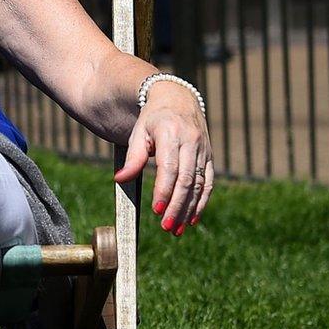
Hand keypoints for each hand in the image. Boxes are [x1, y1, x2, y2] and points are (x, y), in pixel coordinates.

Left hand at [115, 79, 212, 234]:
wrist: (178, 100)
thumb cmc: (152, 119)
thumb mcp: (138, 133)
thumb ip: (133, 158)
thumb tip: (119, 179)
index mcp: (171, 134)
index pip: (169, 168)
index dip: (164, 191)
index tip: (156, 211)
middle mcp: (191, 142)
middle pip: (186, 180)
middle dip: (176, 206)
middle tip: (166, 227)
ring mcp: (203, 149)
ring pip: (199, 184)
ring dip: (189, 209)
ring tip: (177, 229)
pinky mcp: (209, 156)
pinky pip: (208, 182)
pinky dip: (202, 202)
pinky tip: (192, 219)